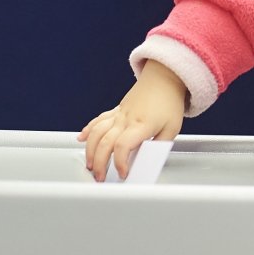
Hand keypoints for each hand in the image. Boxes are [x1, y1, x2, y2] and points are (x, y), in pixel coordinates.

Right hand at [78, 60, 186, 181]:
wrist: (164, 78)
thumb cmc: (169, 102)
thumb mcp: (172, 129)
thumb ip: (159, 146)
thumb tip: (149, 160)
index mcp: (141, 125)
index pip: (123, 146)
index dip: (120, 162)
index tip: (123, 173)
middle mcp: (126, 119)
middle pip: (105, 143)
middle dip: (99, 163)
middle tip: (100, 176)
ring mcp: (119, 114)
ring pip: (96, 132)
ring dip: (90, 150)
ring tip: (90, 164)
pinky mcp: (116, 110)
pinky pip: (98, 120)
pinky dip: (88, 131)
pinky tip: (82, 139)